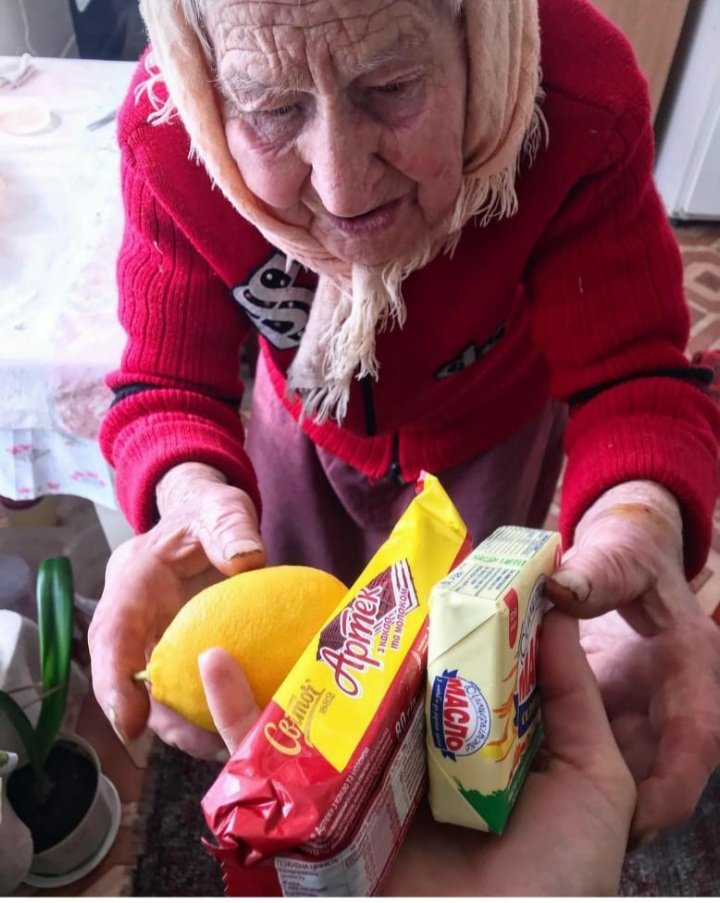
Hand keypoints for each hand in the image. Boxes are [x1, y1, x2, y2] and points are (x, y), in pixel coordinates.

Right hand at [89, 462, 264, 756]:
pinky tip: (245, 721)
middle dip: (158, 719)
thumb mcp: (220, 510)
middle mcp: (136, 620)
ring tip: (227, 743)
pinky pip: (186, 687)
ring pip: (158, 692)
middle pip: (130, 680)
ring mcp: (157, 640)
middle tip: (202, 743)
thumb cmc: (207, 515)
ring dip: (185, 723)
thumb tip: (250, 559)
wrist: (206, 520)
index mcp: (132, 583)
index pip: (112, 635)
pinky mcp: (183, 653)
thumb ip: (230, 528)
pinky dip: (208, 708)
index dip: (114, 682)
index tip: (129, 723)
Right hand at [200, 611, 636, 896]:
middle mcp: (407, 763)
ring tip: (268, 606)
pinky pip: (263, 765)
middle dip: (359, 637)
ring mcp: (359, 790)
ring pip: (316, 715)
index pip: (441, 671)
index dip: (432, 623)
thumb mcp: (590, 780)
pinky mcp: (315, 822)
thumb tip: (554, 609)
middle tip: (357, 586)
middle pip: (374, 686)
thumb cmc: (559, 880)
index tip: (423, 572)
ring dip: (288, 665)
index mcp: (464, 750)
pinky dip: (235, 717)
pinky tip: (217, 665)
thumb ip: (572, 698)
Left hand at [545, 479, 719, 841]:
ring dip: (596, 796)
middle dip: (632, 810)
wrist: (628, 551)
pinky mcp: (613, 705)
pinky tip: (523, 780)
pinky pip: (595, 741)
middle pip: (661, 766)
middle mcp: (671, 694)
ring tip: (543, 825)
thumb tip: (561, 589)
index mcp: (688, 662)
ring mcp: (642, 704)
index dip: (676, 781)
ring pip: (627, 762)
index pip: (697, 736)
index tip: (644, 818)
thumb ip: (597, 572)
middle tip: (585, 844)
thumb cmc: (631, 551)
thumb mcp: (621, 554)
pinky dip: (565, 759)